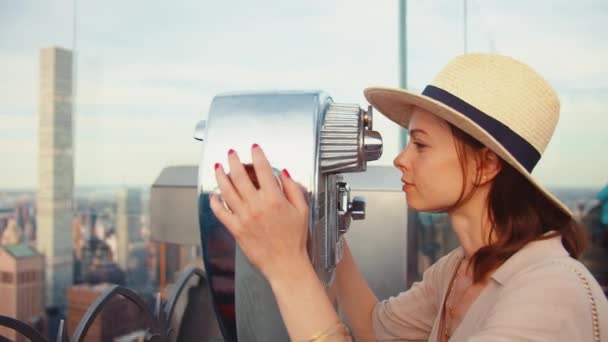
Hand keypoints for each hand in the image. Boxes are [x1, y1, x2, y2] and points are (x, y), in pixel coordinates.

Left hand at [209, 144, 310, 281]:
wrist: (285, 264)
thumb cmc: (295, 240)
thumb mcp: (302, 210)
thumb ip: (292, 189)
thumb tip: (284, 174)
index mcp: (274, 199)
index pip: (263, 169)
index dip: (257, 155)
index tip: (255, 149)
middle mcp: (256, 206)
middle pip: (240, 176)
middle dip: (234, 161)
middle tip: (231, 154)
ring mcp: (244, 217)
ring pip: (227, 191)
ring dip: (221, 176)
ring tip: (218, 168)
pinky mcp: (236, 229)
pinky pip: (221, 212)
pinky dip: (215, 202)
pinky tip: (214, 196)